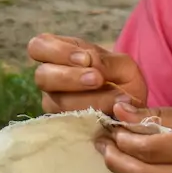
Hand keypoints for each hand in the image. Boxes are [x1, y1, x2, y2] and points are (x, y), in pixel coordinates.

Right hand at [28, 33, 147, 114]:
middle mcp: (50, 79)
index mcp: (59, 55)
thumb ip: (107, 62)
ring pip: (56, 102)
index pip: (38, 46)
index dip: (57, 51)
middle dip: (70, 77)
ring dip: (88, 100)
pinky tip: (111, 114)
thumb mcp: (122, 65)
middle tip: (97, 79)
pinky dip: (92, 117)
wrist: (132, 110)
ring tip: (116, 98)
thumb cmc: (122, 80)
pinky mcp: (63, 126)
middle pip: (42, 76)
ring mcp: (54, 104)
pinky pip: (69, 123)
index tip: (86, 59)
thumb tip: (91, 63)